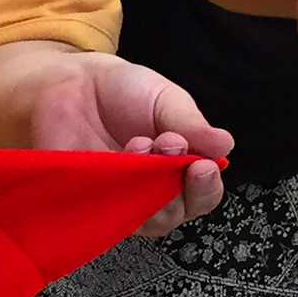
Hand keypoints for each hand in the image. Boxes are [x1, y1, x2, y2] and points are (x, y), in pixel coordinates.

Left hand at [26, 56, 232, 236]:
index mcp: (180, 170)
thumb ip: (192, 125)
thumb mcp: (166, 99)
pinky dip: (112, 189)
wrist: (72, 80)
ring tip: (140, 143)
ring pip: (139, 217)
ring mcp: (117, 199)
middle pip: (174, 214)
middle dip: (176, 182)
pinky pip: (101, 210)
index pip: (202, 196)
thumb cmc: (124, 92)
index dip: (206, 187)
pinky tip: (116, 160)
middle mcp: (151, 192)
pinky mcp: (84, 199)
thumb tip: (225, 145)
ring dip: (144, 183)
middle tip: (170, 144)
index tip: (204, 166)